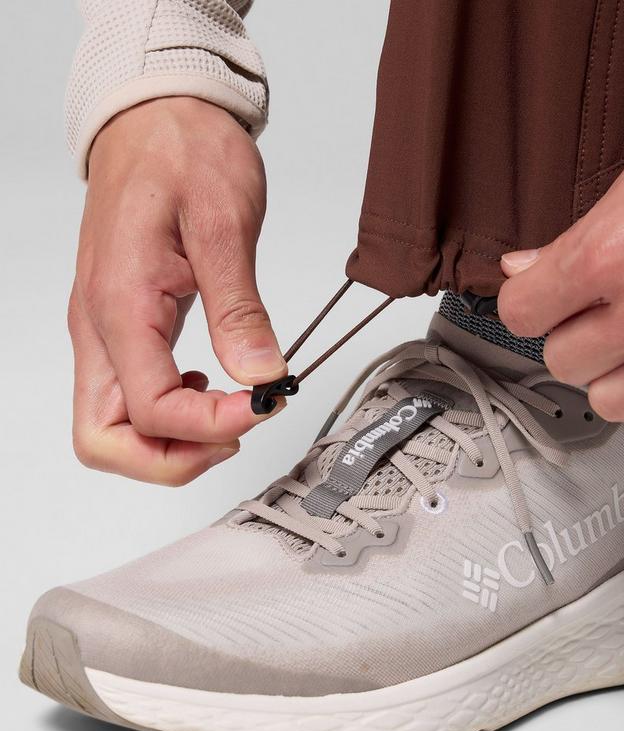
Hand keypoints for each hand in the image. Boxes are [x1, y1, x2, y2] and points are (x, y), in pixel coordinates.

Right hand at [70, 97, 286, 484]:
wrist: (157, 119)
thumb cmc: (184, 154)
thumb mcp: (224, 225)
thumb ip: (240, 309)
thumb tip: (262, 375)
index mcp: (120, 305)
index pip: (151, 409)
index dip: (211, 425)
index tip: (264, 405)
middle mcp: (98, 327)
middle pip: (104, 440)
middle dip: (172, 457)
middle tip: (234, 433)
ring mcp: (102, 331)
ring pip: (112, 427)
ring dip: (170, 441)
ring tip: (230, 413)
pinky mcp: (118, 327)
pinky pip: (127, 397)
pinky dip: (168, 414)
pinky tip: (210, 385)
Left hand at [498, 90, 623, 431]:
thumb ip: (576, 240)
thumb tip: (526, 270)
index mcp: (614, 254)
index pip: (521, 313)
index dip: (529, 304)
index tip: (541, 301)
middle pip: (562, 362)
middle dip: (574, 337)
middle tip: (600, 314)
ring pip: (610, 401)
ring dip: (618, 373)